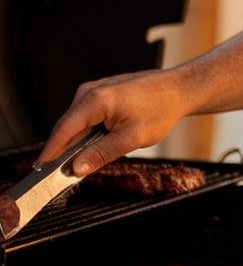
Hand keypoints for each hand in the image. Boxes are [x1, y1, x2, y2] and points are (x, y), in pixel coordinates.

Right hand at [37, 68, 190, 174]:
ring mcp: (95, 90)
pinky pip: (87, 116)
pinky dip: (89, 132)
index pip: (62, 130)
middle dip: (66, 151)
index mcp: (95, 100)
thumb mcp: (132, 138)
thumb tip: (76, 169)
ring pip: (78, 123)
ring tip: (89, 159)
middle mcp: (90, 91)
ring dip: (80, 142)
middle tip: (65, 175)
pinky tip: (100, 143)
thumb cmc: (161, 109)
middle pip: (68, 127)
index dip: (49, 153)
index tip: (39, 172)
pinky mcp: (102, 93)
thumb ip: (101, 154)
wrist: (180, 89)